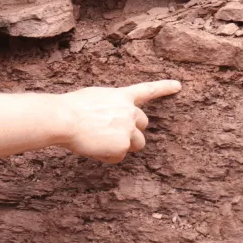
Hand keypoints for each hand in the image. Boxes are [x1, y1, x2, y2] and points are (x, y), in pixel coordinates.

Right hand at [57, 81, 180, 162]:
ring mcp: (128, 129)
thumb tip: (109, 120)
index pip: (147, 90)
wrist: (65, 119)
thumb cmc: (71, 108)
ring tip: (99, 142)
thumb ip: (108, 106)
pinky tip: (93, 148)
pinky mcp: (123, 146)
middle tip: (111, 135)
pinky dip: (107, 156)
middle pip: (143, 125)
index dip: (163, 88)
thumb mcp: (93, 98)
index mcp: (121, 96)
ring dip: (122, 146)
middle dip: (132, 132)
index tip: (178, 86)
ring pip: (135, 144)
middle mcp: (130, 111)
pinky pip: (118, 157)